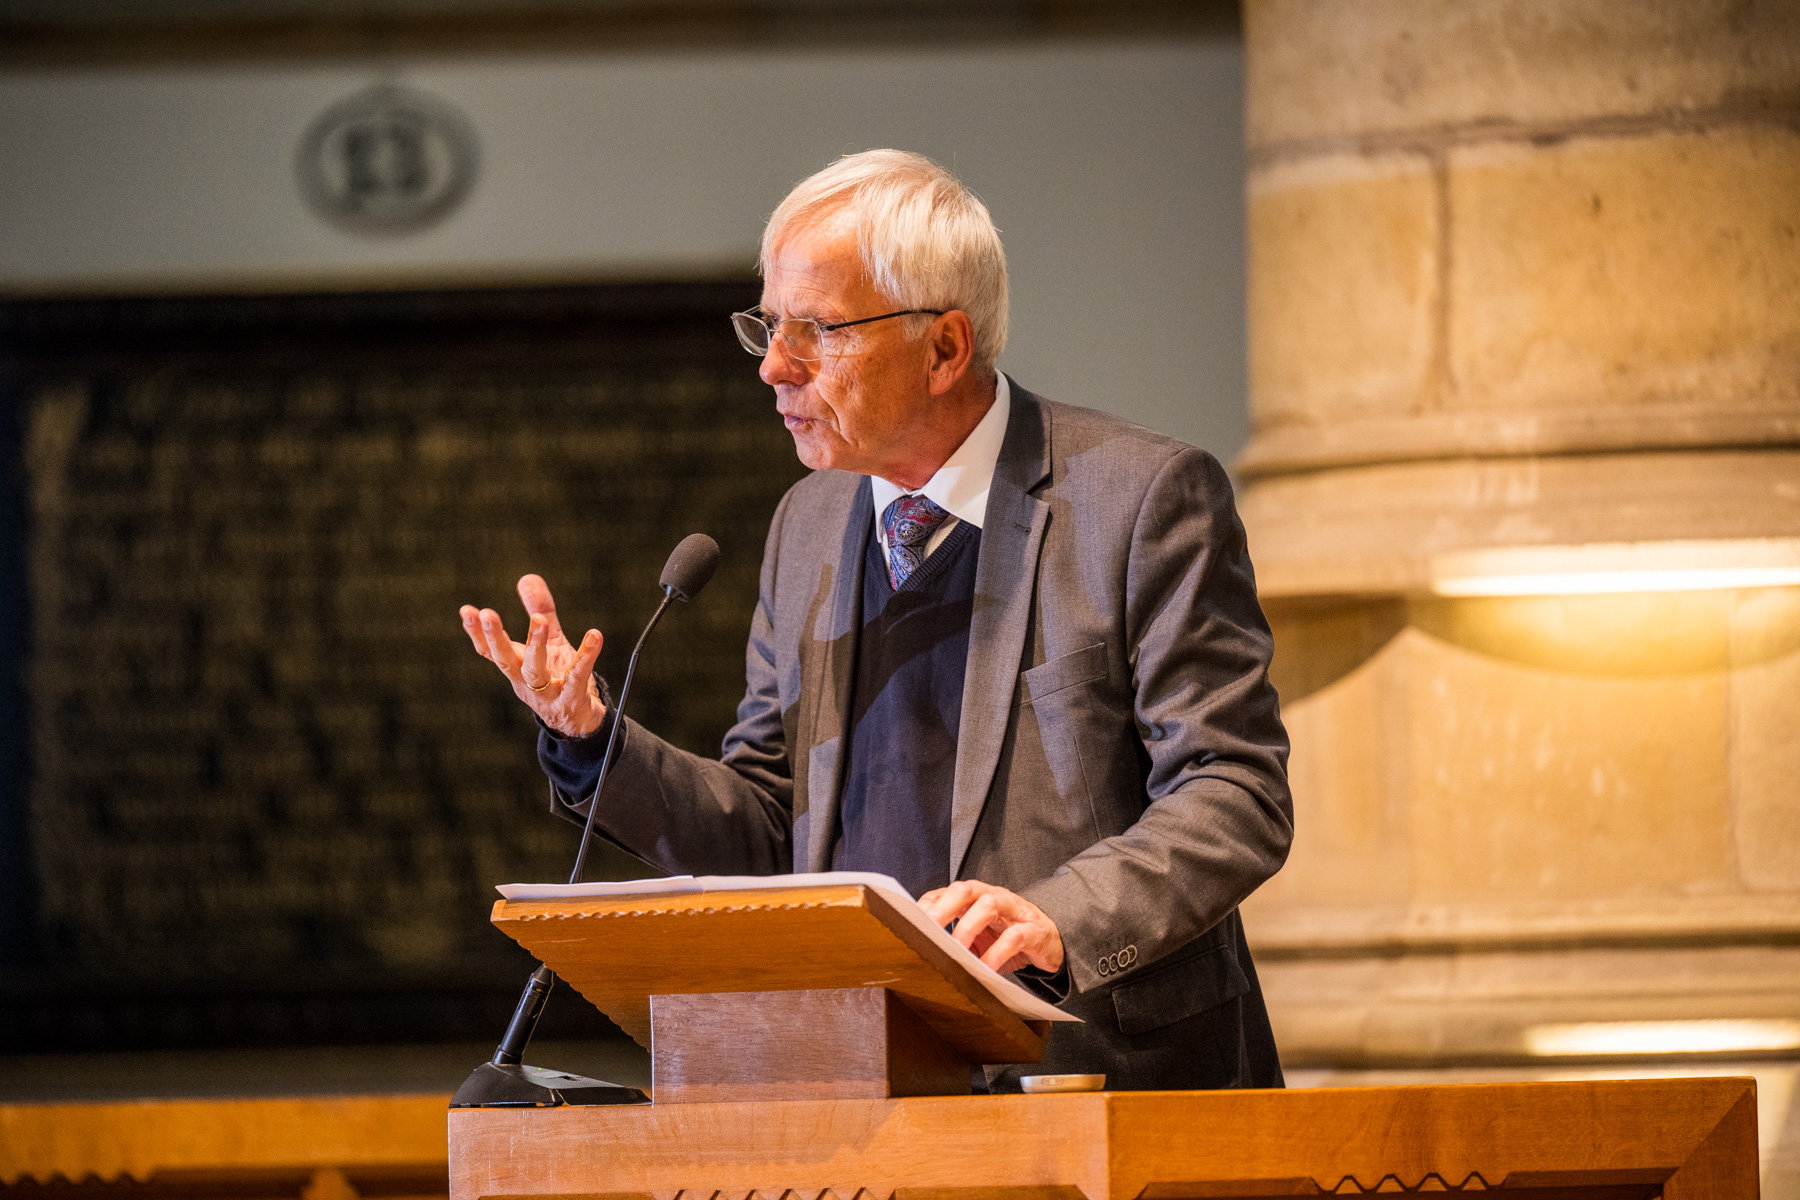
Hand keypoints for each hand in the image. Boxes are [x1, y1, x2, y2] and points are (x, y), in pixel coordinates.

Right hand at [459, 574, 606, 737]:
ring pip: (535, 670)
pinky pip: (578, 675)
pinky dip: (586, 656)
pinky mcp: (571, 698)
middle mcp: (525, 682)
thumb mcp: (549, 642)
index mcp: (516, 667)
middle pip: (505, 660)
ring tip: (539, 619)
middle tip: (487, 614)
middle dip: (494, 638)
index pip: (490, 651)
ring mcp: (546, 693)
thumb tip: (527, 578)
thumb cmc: (559, 678)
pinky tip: (595, 636)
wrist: (579, 721)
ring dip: (535, 644)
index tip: (466, 610)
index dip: (477, 633)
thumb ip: (539, 610)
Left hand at [919, 880, 1063, 975]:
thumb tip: (924, 952)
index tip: (910, 921)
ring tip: (956, 951)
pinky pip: (1014, 936)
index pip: (946, 892)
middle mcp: (993, 896)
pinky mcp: (1033, 930)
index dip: (928, 904)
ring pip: (989, 905)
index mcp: (976, 896)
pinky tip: (986, 968)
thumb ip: (956, 938)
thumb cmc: (1008, 937)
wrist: (1050, 942)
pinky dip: (997, 953)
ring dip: (968, 927)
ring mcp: (1014, 910)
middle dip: (943, 908)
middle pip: (965, 890)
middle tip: (928, 930)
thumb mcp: (979, 936)